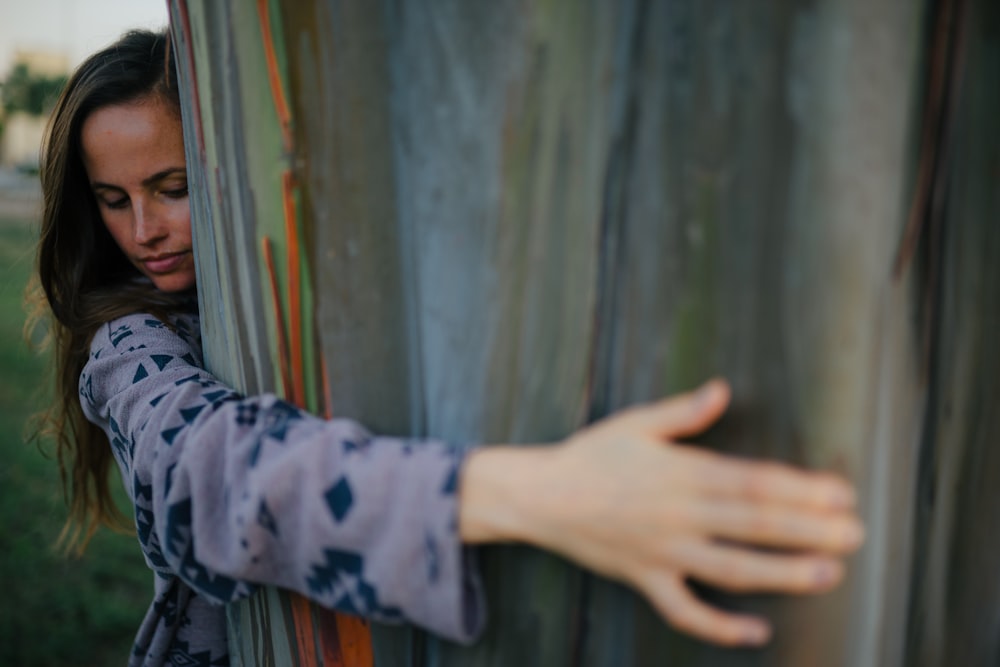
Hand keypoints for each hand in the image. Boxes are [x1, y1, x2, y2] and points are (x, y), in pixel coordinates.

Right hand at [459, 379, 863, 647]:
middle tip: (856, 535)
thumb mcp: (636, 423)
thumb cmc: (590, 454)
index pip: (753, 483)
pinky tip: (757, 633)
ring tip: (829, 574)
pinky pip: (686, 611)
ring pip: (732, 569)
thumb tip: (723, 389)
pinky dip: (720, 626)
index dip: (801, 489)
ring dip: (784, 573)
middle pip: (754, 525)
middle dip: (810, 530)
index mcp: (681, 472)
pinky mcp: (645, 579)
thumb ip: (684, 412)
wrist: (540, 495)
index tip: (840, 493)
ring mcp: (663, 552)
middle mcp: (678, 514)